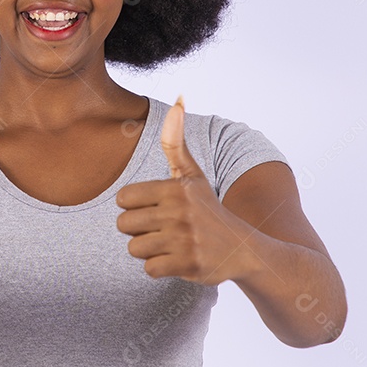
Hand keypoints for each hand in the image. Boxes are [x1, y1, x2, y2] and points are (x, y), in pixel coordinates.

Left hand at [116, 96, 251, 285]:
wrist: (243, 248)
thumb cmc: (208, 208)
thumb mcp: (193, 175)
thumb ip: (176, 142)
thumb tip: (179, 98)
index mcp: (175, 188)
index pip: (123, 199)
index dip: (135, 206)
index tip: (156, 208)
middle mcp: (179, 212)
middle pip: (124, 225)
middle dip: (139, 230)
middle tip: (164, 228)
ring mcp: (184, 240)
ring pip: (134, 249)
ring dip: (149, 250)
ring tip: (171, 243)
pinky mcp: (187, 265)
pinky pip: (149, 269)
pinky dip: (160, 268)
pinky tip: (178, 258)